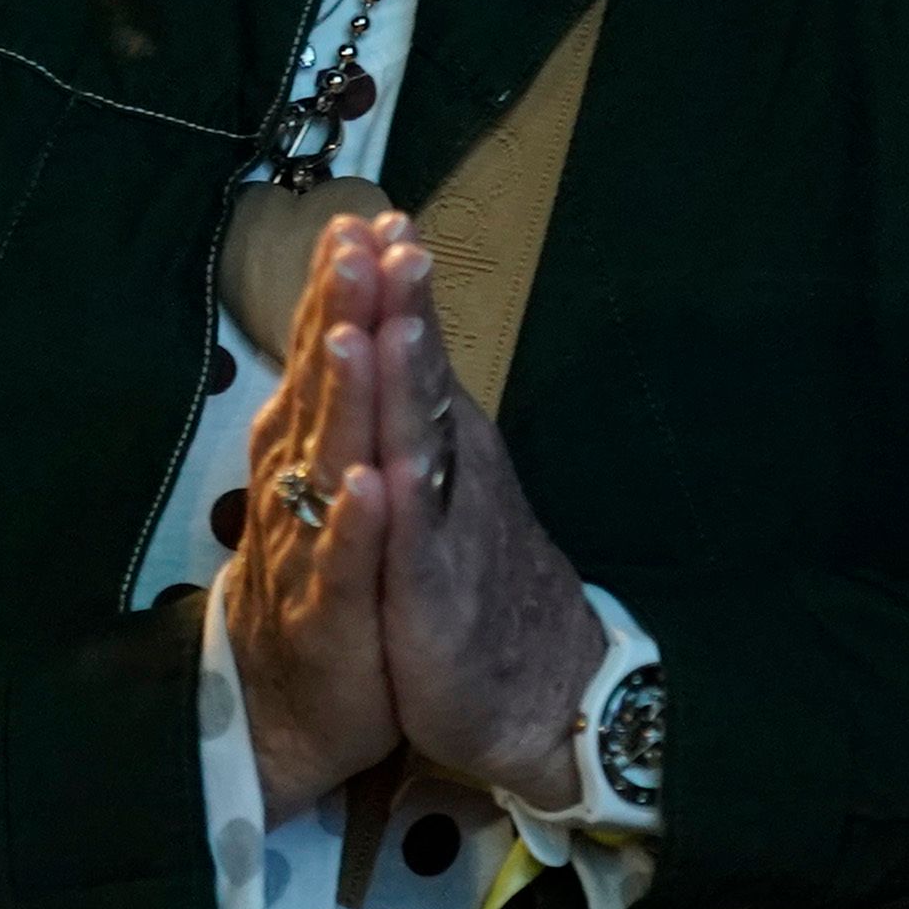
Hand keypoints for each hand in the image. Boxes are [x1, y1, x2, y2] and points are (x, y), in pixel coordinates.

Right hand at [221, 210, 400, 815]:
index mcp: (303, 458)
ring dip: (337, 404)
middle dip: (335, 317)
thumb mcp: (331, 494)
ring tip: (353, 336)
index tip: (364, 220)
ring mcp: (307, 554)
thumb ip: (331, 415)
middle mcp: (295, 493)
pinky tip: (370, 486)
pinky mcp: (329, 620)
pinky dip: (354, 527)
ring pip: (322, 468)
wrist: (292, 718)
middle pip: (316, 393)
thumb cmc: (322, 594)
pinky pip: (343, 568)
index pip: (321, 360)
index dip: (338, 292)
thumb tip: (340, 328)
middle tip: (355, 242)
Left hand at [320, 218, 603, 808]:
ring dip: (399, 384)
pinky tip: (380, 472)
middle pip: (419, 379)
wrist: (541, 694)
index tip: (367, 214)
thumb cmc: (482, 583)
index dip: (388, 288)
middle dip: (397, 307)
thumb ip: (421, 415)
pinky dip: (393, 510)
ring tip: (380, 321)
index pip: (410, 353)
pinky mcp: (433, 598)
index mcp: (441, 444)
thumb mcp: (447, 487)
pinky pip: (412, 549)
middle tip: (380, 234)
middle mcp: (448, 473)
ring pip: (418, 447)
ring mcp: (443, 532)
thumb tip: (394, 336)